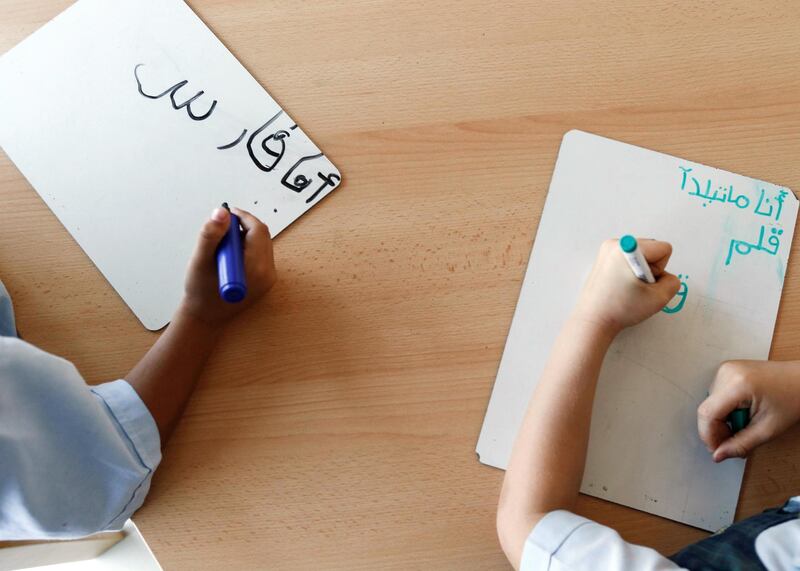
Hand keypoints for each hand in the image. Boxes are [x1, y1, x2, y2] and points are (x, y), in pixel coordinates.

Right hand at [178, 206, 276, 327]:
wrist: (205, 318)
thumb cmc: (201, 293)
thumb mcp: (201, 261)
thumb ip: (211, 235)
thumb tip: (221, 213)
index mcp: (255, 268)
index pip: (257, 230)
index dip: (242, 217)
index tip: (226, 213)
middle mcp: (267, 273)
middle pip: (262, 235)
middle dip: (243, 226)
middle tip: (222, 227)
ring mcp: (268, 278)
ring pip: (262, 243)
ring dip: (244, 236)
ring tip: (223, 245)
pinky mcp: (265, 281)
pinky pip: (260, 254)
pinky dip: (247, 248)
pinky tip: (230, 255)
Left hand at [573, 239, 679, 334]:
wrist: (594, 319)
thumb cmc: (620, 309)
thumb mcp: (658, 298)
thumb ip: (673, 282)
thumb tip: (666, 276)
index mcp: (626, 248)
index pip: (664, 249)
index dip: (660, 270)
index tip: (644, 282)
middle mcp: (615, 244)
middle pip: (652, 250)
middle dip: (650, 269)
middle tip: (634, 287)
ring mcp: (607, 250)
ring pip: (641, 255)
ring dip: (640, 271)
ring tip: (626, 287)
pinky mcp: (604, 258)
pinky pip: (630, 259)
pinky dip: (630, 271)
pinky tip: (620, 286)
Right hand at [697, 360, 799, 461]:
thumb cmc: (793, 399)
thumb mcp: (768, 428)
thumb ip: (740, 444)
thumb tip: (718, 455)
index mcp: (737, 385)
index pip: (707, 414)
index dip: (708, 436)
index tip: (717, 450)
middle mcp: (726, 373)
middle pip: (707, 409)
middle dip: (718, 430)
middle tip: (735, 441)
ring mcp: (725, 369)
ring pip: (710, 403)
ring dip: (722, 420)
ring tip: (745, 423)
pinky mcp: (727, 370)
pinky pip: (716, 395)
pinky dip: (725, 409)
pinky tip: (742, 411)